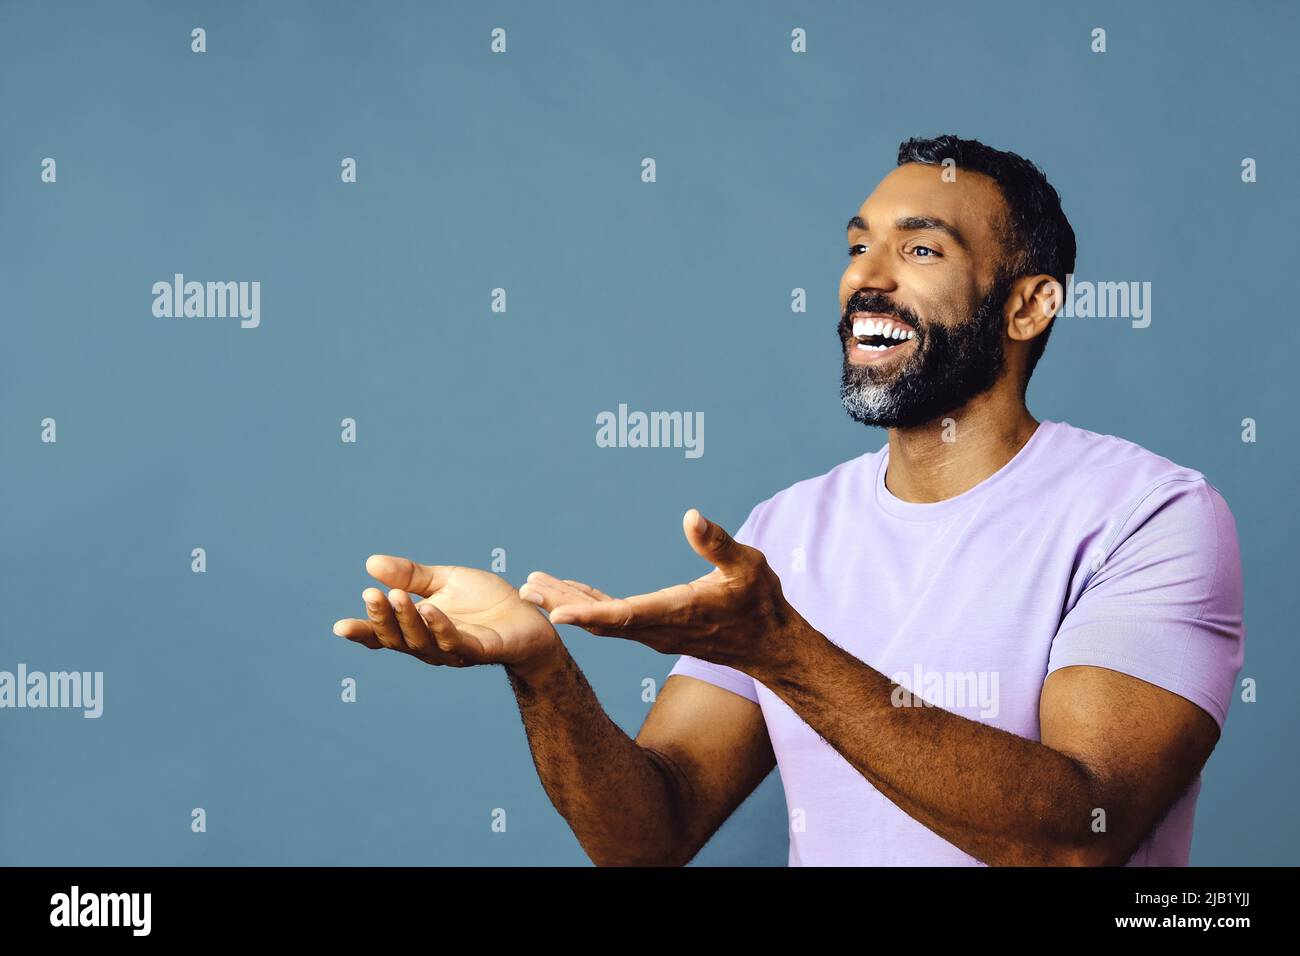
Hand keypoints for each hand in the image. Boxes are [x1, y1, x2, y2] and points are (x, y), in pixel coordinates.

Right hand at [333, 556, 561, 677]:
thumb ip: (409, 576)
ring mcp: (455, 651)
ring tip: (396, 596)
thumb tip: (370, 563)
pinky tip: (429, 609)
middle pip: (398, 639)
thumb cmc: (485, 601)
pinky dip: (440, 626)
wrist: (529, 616)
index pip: (385, 635)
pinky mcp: (481, 650)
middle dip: (382, 619)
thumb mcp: (444, 581)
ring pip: (423, 642)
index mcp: (419, 630)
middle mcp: (432, 646)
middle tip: (371, 594)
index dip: (363, 632)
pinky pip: (456, 641)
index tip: (339, 627)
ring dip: (408, 620)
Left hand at [520, 509, 803, 674]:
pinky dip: (589, 607)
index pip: (625, 615)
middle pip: (602, 620)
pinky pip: (615, 621)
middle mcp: (660, 629)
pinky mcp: (656, 631)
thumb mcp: (748, 565)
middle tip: (527, 588)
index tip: (555, 614)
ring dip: (569, 605)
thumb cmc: (761, 602)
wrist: (770, 644)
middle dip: (562, 604)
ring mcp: (656, 633)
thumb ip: (717, 543)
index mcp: (678, 612)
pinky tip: (569, 596)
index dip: (589, 614)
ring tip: (534, 587)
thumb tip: (691, 515)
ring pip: (604, 622)